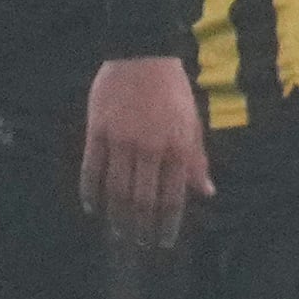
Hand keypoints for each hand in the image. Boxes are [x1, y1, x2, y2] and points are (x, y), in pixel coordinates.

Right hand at [81, 55, 214, 251]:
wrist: (142, 55)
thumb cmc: (173, 90)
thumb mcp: (193, 122)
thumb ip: (196, 159)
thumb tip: (206, 192)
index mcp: (177, 147)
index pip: (173, 195)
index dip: (168, 222)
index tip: (164, 242)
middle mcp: (150, 148)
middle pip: (143, 198)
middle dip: (142, 226)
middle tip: (139, 244)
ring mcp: (122, 140)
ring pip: (118, 188)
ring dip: (118, 214)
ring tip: (118, 231)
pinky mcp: (98, 131)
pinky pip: (92, 168)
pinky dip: (91, 190)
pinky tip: (93, 206)